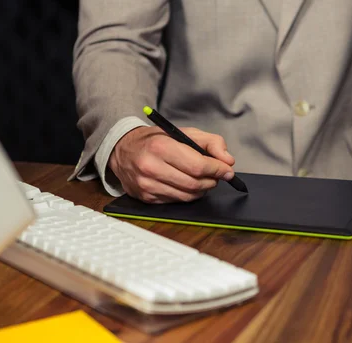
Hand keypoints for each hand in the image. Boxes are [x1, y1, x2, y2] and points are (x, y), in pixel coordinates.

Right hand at [109, 125, 235, 202]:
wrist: (124, 149)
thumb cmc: (156, 140)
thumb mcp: (184, 132)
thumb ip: (211, 142)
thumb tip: (228, 161)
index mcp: (161, 147)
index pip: (198, 166)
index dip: (218, 170)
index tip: (227, 170)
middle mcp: (151, 167)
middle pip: (194, 183)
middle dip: (212, 181)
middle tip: (217, 175)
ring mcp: (147, 185)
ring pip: (187, 196)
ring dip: (202, 189)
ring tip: (203, 179)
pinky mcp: (146, 197)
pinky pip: (176, 201)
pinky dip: (187, 194)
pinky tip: (186, 184)